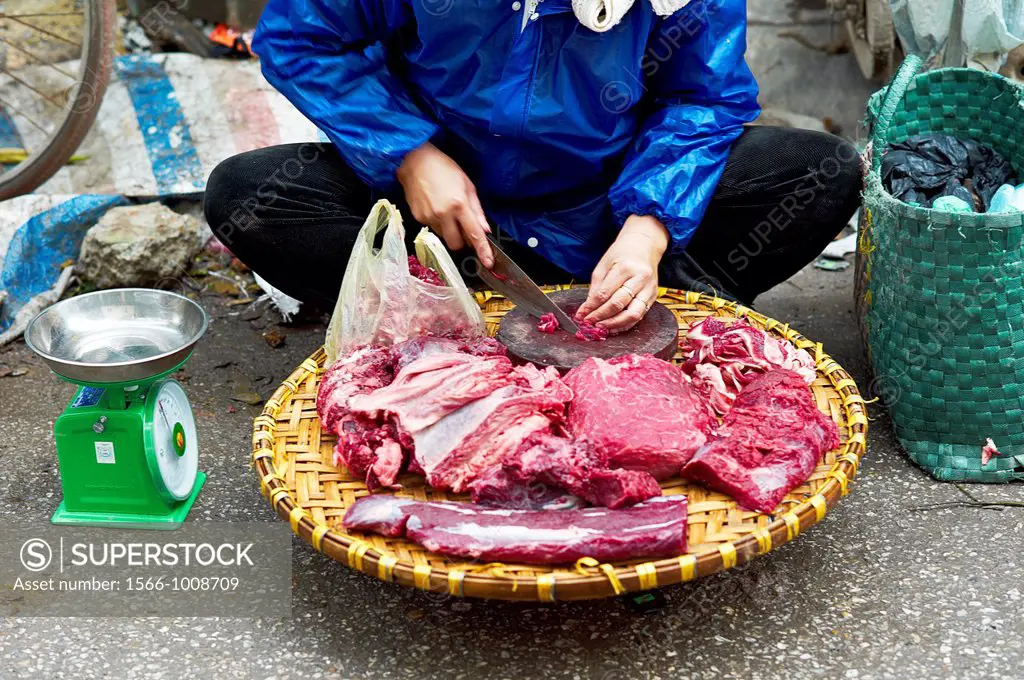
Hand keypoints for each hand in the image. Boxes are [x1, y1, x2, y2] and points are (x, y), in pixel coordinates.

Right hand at [397, 142, 493, 267]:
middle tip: (463, 228)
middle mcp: (443, 214)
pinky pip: (432, 228)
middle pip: (456, 244)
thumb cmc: (444, 168)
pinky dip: (438, 223)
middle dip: (463, 241)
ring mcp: (429, 217)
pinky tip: (436, 206)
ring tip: (447, 210)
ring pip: (444, 237)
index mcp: (459, 204)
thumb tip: (484, 229)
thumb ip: (477, 210)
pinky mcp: (418, 217)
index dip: (482, 250)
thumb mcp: (467, 185)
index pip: (474, 234)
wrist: (415, 160)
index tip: (488, 262)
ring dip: (449, 230)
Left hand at [576, 215, 668, 332]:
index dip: (591, 307)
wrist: (644, 246)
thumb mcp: (603, 265)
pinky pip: (640, 315)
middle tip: (589, 322)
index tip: (581, 315)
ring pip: (632, 314)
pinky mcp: (653, 296)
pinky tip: (614, 326)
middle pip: (618, 304)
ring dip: (615, 324)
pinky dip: (626, 324)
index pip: (605, 293)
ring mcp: (649, 288)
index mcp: (625, 267)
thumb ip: (596, 288)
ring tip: (601, 327)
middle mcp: (640, 278)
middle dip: (601, 316)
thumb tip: (587, 309)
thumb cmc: (622, 254)